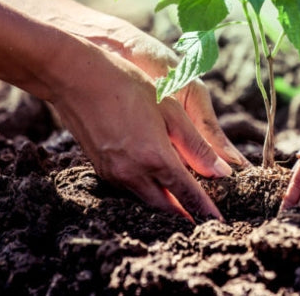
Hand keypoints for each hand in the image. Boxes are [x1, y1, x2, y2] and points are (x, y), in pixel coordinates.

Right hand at [49, 36, 241, 220]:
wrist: (77, 78)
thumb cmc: (129, 87)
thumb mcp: (171, 111)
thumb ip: (196, 145)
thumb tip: (222, 172)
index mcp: (155, 157)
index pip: (186, 194)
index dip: (204, 209)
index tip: (218, 221)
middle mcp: (132, 173)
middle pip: (165, 205)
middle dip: (185, 213)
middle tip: (202, 216)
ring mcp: (113, 173)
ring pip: (146, 199)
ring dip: (165, 204)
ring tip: (184, 203)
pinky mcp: (101, 169)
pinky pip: (130, 188)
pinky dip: (147, 191)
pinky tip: (156, 182)